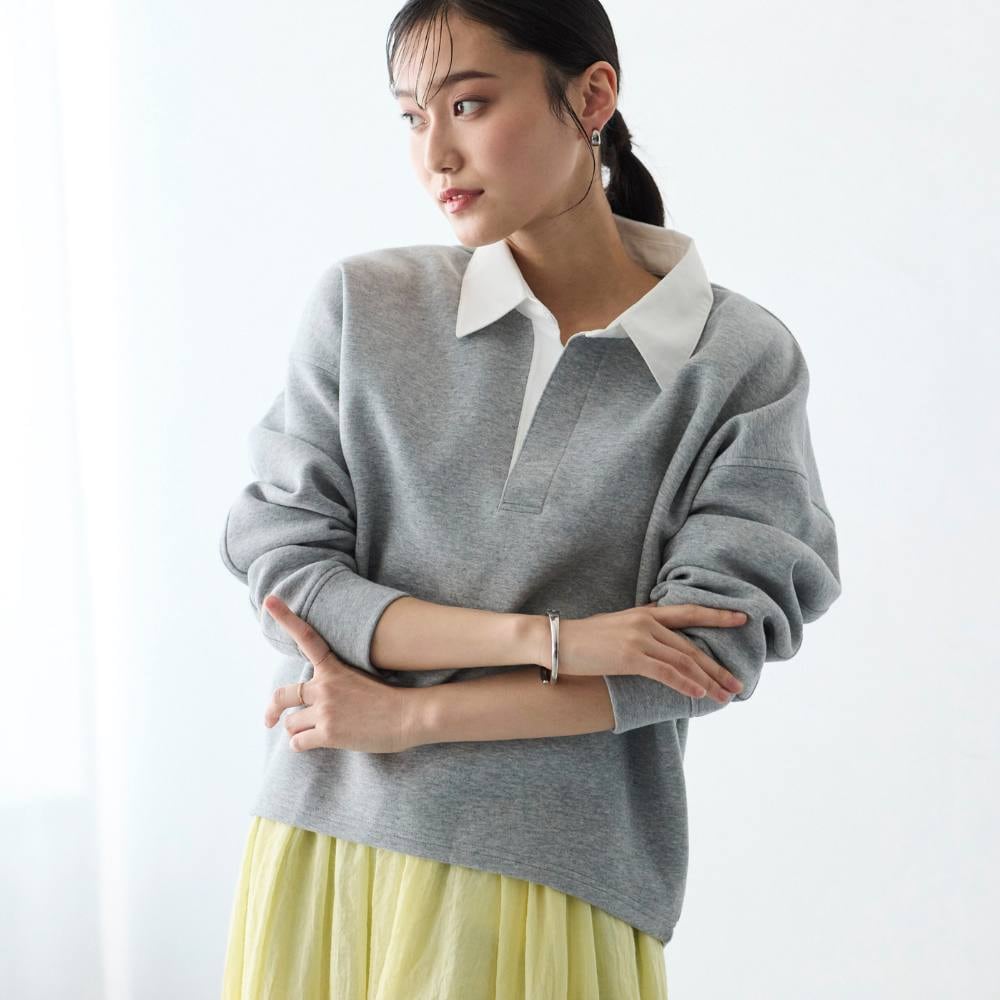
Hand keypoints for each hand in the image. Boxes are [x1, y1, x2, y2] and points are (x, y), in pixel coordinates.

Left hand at [261, 594, 416, 753]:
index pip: (307, 638)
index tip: (269, 600)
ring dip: (298, 731)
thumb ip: (334, 681)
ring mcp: (325, 709)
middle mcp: (324, 686)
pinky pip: (298, 743)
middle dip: (272, 709)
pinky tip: (317, 743)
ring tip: (314, 734)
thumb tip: (313, 698)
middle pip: (282, 696)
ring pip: (290, 724)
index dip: (286, 617)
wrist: (409, 715)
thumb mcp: (360, 677)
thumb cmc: (389, 698)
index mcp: (333, 668)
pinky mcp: (328, 733)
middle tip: (269, 719)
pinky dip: (302, 746)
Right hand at [541, 602, 747, 703]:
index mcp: (645, 613)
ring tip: (725, 696)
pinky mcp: (629, 657)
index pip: (689, 612)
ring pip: (683, 661)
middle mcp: (646, 623)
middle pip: (691, 647)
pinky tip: (698, 694)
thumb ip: (642, 630)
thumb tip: (660, 643)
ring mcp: (639, 638)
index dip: (718, 615)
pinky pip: (665, 672)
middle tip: (738, 684)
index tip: (743, 618)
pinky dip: (685, 684)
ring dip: (707, 681)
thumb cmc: (583, 639)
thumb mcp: (617, 626)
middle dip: (717, 668)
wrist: (555, 640)